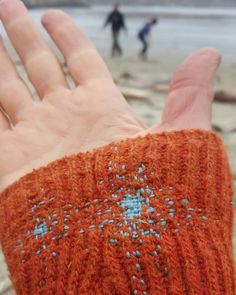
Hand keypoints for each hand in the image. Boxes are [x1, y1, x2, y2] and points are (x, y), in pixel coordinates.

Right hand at [0, 0, 219, 191]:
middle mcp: (65, 117)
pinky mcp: (11, 160)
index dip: (65, 34)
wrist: (119, 242)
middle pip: (39, 65)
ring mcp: (36, 135)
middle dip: (22, 35)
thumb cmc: (152, 193)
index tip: (51, 13)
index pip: (79, 59)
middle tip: (6, 6)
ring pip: (8, 87)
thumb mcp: (180, 136)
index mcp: (101, 107)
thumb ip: (189, 93)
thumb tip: (211, 53)